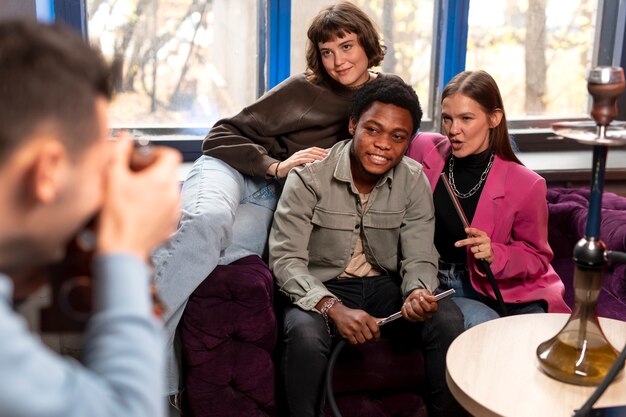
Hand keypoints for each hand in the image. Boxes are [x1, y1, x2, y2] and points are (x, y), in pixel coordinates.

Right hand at [96, 138, 180, 260]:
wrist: (122, 250)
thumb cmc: (116, 216)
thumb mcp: (112, 179)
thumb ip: (118, 153)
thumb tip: (123, 138)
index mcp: (162, 180)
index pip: (171, 155)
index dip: (157, 152)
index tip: (144, 158)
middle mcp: (174, 194)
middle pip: (170, 172)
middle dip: (153, 170)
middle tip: (134, 175)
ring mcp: (175, 211)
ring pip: (169, 190)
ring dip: (155, 188)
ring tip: (135, 194)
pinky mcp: (171, 225)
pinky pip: (168, 208)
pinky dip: (157, 205)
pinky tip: (138, 210)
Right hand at [270, 147, 328, 177]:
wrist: (280, 169)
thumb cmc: (291, 167)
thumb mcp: (300, 162)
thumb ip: (307, 160)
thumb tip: (317, 161)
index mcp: (301, 152)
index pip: (312, 149)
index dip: (320, 150)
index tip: (327, 152)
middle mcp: (299, 153)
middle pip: (311, 151)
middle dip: (320, 152)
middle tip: (327, 155)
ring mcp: (296, 157)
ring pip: (308, 154)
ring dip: (316, 156)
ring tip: (322, 158)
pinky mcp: (293, 162)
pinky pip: (301, 160)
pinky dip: (308, 160)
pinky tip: (313, 161)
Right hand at [328, 303, 379, 344]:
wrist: (338, 313)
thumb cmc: (352, 314)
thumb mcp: (364, 314)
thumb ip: (374, 319)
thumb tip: (384, 320)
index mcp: (365, 317)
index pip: (376, 330)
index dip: (377, 335)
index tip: (377, 337)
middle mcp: (359, 323)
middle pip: (369, 337)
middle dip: (368, 337)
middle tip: (366, 334)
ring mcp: (353, 329)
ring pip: (362, 341)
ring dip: (362, 339)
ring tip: (359, 334)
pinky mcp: (347, 334)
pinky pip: (355, 342)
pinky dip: (355, 340)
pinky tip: (354, 336)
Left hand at [403, 289, 437, 320]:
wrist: (414, 297)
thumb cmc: (420, 295)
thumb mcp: (424, 292)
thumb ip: (428, 295)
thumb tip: (432, 298)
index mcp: (433, 308)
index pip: (428, 308)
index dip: (423, 302)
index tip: (420, 297)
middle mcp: (428, 315)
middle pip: (420, 312)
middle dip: (415, 303)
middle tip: (414, 299)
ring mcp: (420, 318)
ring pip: (412, 314)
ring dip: (408, 306)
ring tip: (409, 302)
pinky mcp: (413, 319)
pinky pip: (407, 316)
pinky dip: (404, 310)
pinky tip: (405, 306)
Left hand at [455, 227, 493, 262]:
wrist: (491, 252)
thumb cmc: (481, 244)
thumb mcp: (478, 238)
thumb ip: (472, 235)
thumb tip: (465, 230)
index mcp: (483, 234)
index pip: (476, 231)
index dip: (471, 230)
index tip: (465, 229)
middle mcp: (486, 239)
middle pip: (473, 240)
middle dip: (464, 242)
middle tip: (456, 244)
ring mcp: (487, 246)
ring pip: (473, 249)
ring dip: (473, 251)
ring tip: (478, 250)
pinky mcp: (488, 253)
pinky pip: (476, 255)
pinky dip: (476, 256)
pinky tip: (480, 254)